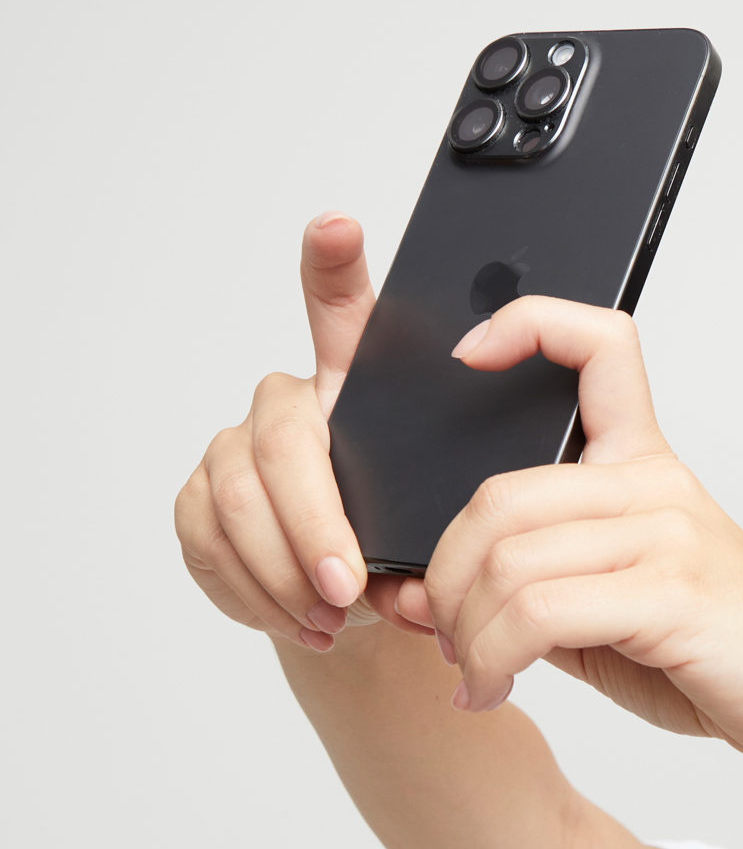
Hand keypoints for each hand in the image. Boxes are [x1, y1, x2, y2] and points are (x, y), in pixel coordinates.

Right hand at [174, 213, 433, 649]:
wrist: (348, 609)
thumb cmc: (397, 549)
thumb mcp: (440, 531)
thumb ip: (437, 532)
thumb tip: (431, 569)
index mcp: (350, 395)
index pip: (337, 309)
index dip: (331, 263)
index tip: (339, 226)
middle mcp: (283, 405)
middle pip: (282, 444)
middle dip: (316, 523)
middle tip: (347, 585)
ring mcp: (231, 451)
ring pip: (239, 502)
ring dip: (285, 573)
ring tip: (331, 617)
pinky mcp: (196, 503)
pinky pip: (211, 544)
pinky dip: (257, 596)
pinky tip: (299, 622)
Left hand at [425, 300, 742, 774]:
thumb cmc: (715, 660)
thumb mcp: (608, 617)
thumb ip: (527, 594)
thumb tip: (421, 597)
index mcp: (646, 469)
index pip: (597, 346)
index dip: (525, 323)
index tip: (468, 356)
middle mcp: (657, 488)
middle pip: (500, 497)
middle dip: (444, 577)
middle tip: (442, 635)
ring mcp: (669, 535)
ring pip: (510, 561)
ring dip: (466, 633)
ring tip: (472, 674)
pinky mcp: (672, 595)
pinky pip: (540, 612)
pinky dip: (495, 658)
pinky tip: (493, 688)